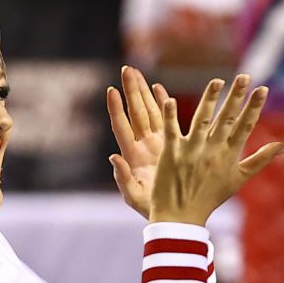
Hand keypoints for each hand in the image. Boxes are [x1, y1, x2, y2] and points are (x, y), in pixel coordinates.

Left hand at [107, 66, 170, 217]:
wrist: (172, 213)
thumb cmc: (151, 210)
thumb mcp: (135, 197)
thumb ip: (123, 179)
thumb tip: (113, 157)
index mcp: (133, 156)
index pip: (122, 127)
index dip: (116, 109)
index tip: (111, 90)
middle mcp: (142, 145)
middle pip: (135, 113)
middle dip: (130, 91)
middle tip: (126, 69)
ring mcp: (156, 143)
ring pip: (148, 111)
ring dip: (142, 92)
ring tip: (136, 72)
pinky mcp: (170, 144)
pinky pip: (164, 118)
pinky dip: (161, 103)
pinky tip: (157, 87)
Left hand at [150, 74, 283, 225]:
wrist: (181, 217)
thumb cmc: (211, 198)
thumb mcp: (240, 178)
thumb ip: (261, 159)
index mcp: (229, 156)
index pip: (245, 127)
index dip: (254, 108)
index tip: (262, 89)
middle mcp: (212, 151)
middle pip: (227, 119)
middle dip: (236, 97)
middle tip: (244, 77)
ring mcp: (191, 151)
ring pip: (202, 120)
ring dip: (209, 100)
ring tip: (217, 81)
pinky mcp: (171, 154)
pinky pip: (171, 131)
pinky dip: (170, 116)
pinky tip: (169, 99)